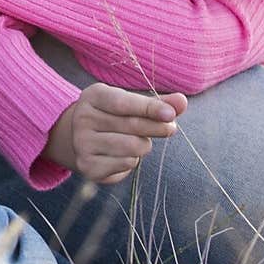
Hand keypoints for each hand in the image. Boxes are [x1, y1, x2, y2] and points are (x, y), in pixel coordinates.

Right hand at [52, 83, 187, 183]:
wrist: (83, 139)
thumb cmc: (114, 116)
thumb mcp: (132, 104)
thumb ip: (157, 103)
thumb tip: (182, 101)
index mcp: (93, 96)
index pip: (124, 103)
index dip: (150, 108)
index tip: (171, 114)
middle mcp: (83, 118)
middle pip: (131, 125)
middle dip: (157, 128)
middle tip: (170, 129)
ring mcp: (82, 143)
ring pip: (132, 147)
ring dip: (143, 146)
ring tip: (138, 142)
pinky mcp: (88, 166)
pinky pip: (126, 164)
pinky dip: (133, 161)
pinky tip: (124, 155)